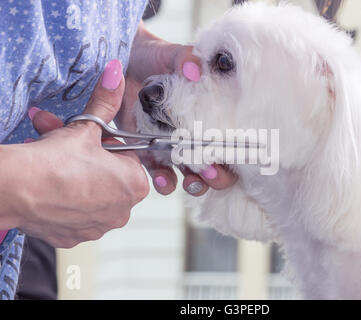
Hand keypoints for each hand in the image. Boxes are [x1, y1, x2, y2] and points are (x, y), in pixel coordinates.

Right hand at [15, 60, 148, 247]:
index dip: (106, 145)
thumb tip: (116, 73)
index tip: (89, 139)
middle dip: (86, 156)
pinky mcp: (73, 237)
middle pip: (107, 176)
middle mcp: (122, 211)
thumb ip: (105, 102)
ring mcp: (97, 227)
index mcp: (135, 185)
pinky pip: (72, 212)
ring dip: (73, 174)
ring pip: (88, 192)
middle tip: (66, 143)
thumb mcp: (86, 127)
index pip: (128, 159)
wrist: (17, 189)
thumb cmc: (56, 161)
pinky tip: (47, 184)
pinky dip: (62, 197)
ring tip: (50, 158)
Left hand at [117, 24, 237, 195]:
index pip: (233, 140)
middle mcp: (196, 136)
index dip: (238, 153)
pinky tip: (162, 179)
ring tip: (191, 181)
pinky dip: (164, 182)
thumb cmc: (155, 57)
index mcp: (211, 115)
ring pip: (192, 176)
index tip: (235, 155)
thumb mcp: (173, 54)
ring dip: (195, 184)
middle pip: (217, 166)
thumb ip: (185, 58)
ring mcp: (174, 148)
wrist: (124, 63)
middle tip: (212, 171)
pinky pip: (160, 174)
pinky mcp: (150, 153)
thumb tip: (194, 71)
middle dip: (219, 176)